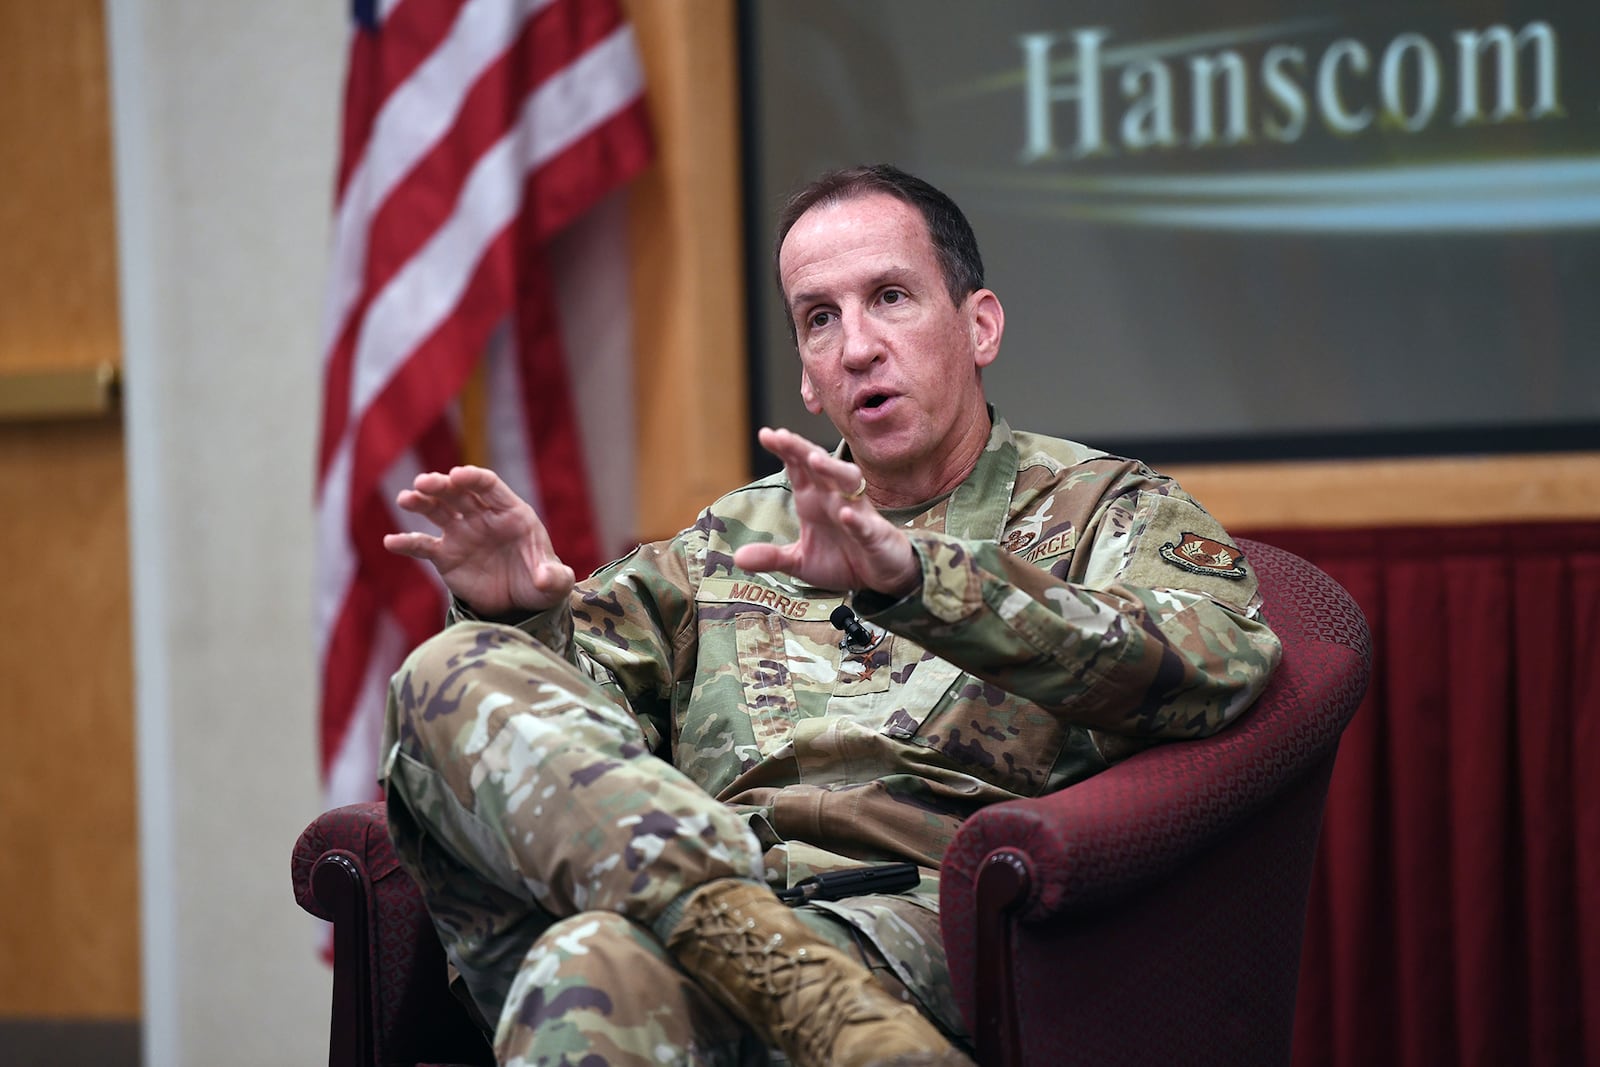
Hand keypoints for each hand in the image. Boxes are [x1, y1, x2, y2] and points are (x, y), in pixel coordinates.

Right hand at [383, 466, 574, 615]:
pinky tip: (391, 542)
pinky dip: (407, 542)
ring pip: (437, 510)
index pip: (489, 486)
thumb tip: (544, 578)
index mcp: (510, 512)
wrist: (522, 604)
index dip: (472, 478)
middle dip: (441, 485)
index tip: (456, 476)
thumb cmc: (541, 583)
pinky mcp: (445, 556)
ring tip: (406, 499)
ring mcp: (461, 534)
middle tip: (424, 483)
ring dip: (421, 502)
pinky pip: (423, 545)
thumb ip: (554, 577)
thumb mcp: (554, 583)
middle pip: (458, 492)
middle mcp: (482, 517)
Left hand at [731, 427, 919, 595]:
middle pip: (820, 466)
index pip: (798, 468)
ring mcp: (857, 514)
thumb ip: (772, 557)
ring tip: (815, 460)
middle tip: (782, 435)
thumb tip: (738, 558)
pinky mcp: (875, 536)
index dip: (785, 450)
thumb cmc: (842, 560)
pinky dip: (856, 519)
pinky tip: (845, 515)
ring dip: (833, 470)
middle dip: (802, 450)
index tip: (766, 434)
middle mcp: (835, 499)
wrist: (881, 577)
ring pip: (849, 483)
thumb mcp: (800, 562)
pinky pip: (865, 525)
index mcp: (814, 499)